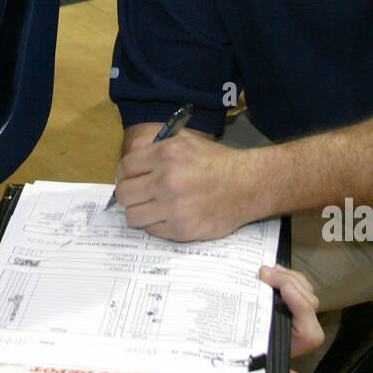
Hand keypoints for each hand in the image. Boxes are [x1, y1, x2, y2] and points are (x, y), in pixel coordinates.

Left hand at [113, 133, 258, 240]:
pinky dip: (156, 224)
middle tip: (138, 195)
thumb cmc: (216, 163)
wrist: (248, 185)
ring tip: (151, 207)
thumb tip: (132, 153)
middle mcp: (167, 180)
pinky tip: (169, 215)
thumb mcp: (186, 141)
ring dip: (139, 212)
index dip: (124, 175)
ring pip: (133, 216)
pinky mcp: (181, 229)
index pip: (124, 168)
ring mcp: (174, 207)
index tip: (129, 179)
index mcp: (166, 154)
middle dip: (128, 195)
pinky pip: (151, 230)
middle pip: (124, 194)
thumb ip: (156, 145)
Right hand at [259, 264, 325, 372]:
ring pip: (304, 289)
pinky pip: (297, 285)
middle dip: (288, 282)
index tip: (282, 287)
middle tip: (263, 273)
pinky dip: (287, 275)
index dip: (299, 302)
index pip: (308, 323)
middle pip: (307, 300)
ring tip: (267, 271)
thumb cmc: (256, 367)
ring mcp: (297, 313)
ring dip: (288, 276)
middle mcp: (302, 327)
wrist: (242, 363)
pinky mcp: (289, 303)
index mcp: (299, 343)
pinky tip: (273, 272)